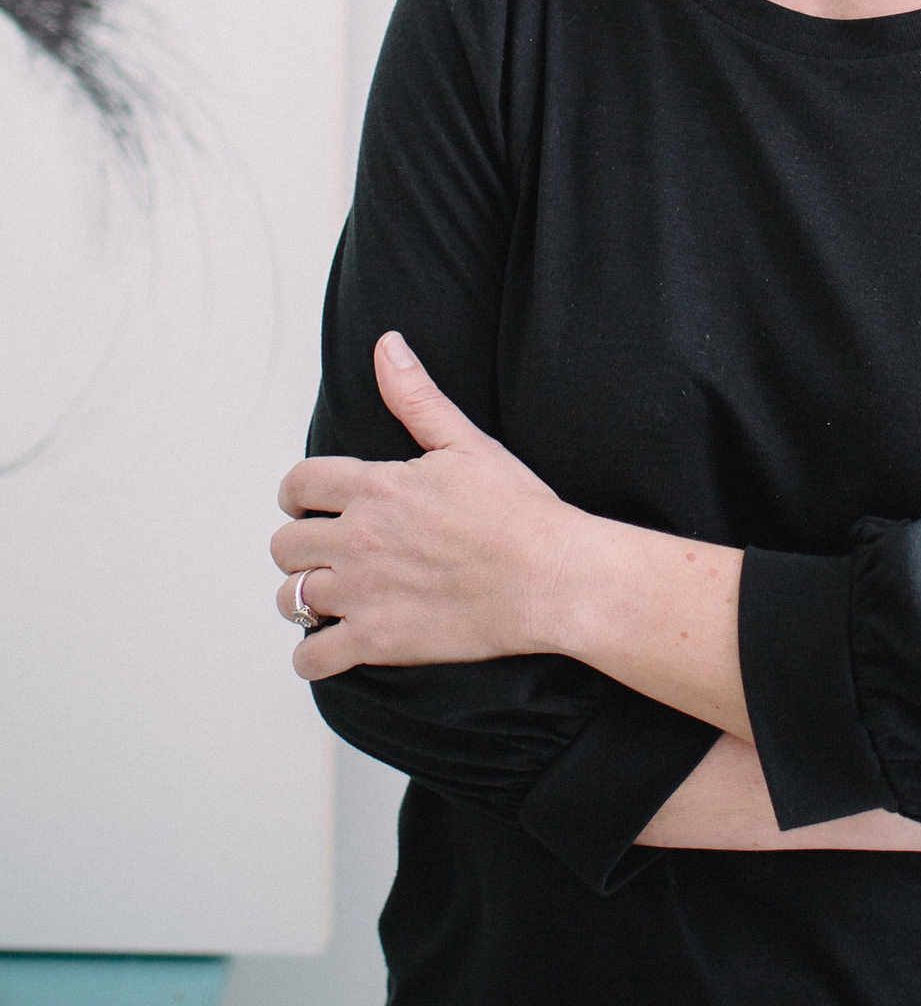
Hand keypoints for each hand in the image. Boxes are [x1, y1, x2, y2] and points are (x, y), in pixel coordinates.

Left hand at [272, 334, 575, 679]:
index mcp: (374, 487)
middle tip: (327, 552)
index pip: (298, 484)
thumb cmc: (517, 511)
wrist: (550, 576)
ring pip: (291, 598)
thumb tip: (386, 347)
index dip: (298, 495)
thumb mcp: (466, 442)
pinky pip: (312, 659)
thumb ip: (415, 396)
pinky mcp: (377, 641)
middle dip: (301, 546)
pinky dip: (313, 656)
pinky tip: (332, 646)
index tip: (311, 506)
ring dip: (304, 597)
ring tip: (331, 596)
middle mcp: (357, 539)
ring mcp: (362, 593)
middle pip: (285, 544)